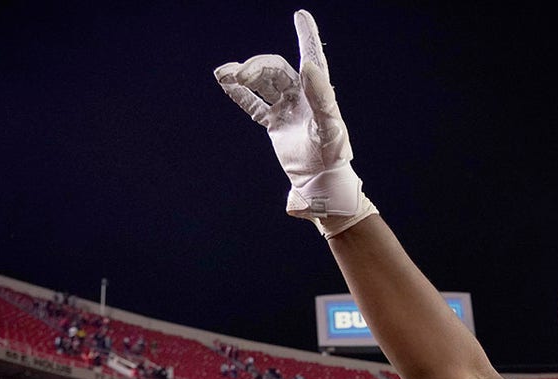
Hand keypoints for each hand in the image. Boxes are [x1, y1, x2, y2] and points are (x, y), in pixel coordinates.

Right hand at [214, 10, 376, 237]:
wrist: (323, 183)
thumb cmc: (333, 156)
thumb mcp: (330, 126)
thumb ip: (321, 95)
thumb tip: (308, 66)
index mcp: (318, 94)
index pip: (312, 57)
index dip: (307, 35)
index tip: (301, 15)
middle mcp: (303, 97)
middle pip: (275, 70)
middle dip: (255, 68)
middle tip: (239, 75)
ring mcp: (288, 110)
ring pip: (262, 84)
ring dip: (244, 76)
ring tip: (224, 73)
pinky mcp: (276, 125)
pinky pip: (254, 105)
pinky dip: (240, 94)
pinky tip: (225, 82)